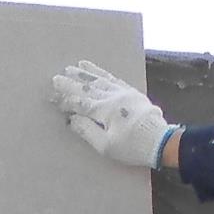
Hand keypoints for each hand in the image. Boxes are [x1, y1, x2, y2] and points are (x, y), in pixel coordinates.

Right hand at [49, 60, 170, 169]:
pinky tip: (98, 71)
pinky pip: (115, 79)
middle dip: (72, 82)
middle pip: (88, 87)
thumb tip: (71, 119)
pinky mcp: (133, 94)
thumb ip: (87, 131)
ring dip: (87, 74)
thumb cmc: (132, 147)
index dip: (66, 99)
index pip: (80, 102)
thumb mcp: (106, 146)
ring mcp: (124, 93)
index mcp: (105, 110)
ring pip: (101, 80)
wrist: (161, 141)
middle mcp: (113, 97)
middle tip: (57, 76)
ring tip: (75, 66)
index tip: (53, 95)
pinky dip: (104, 74)